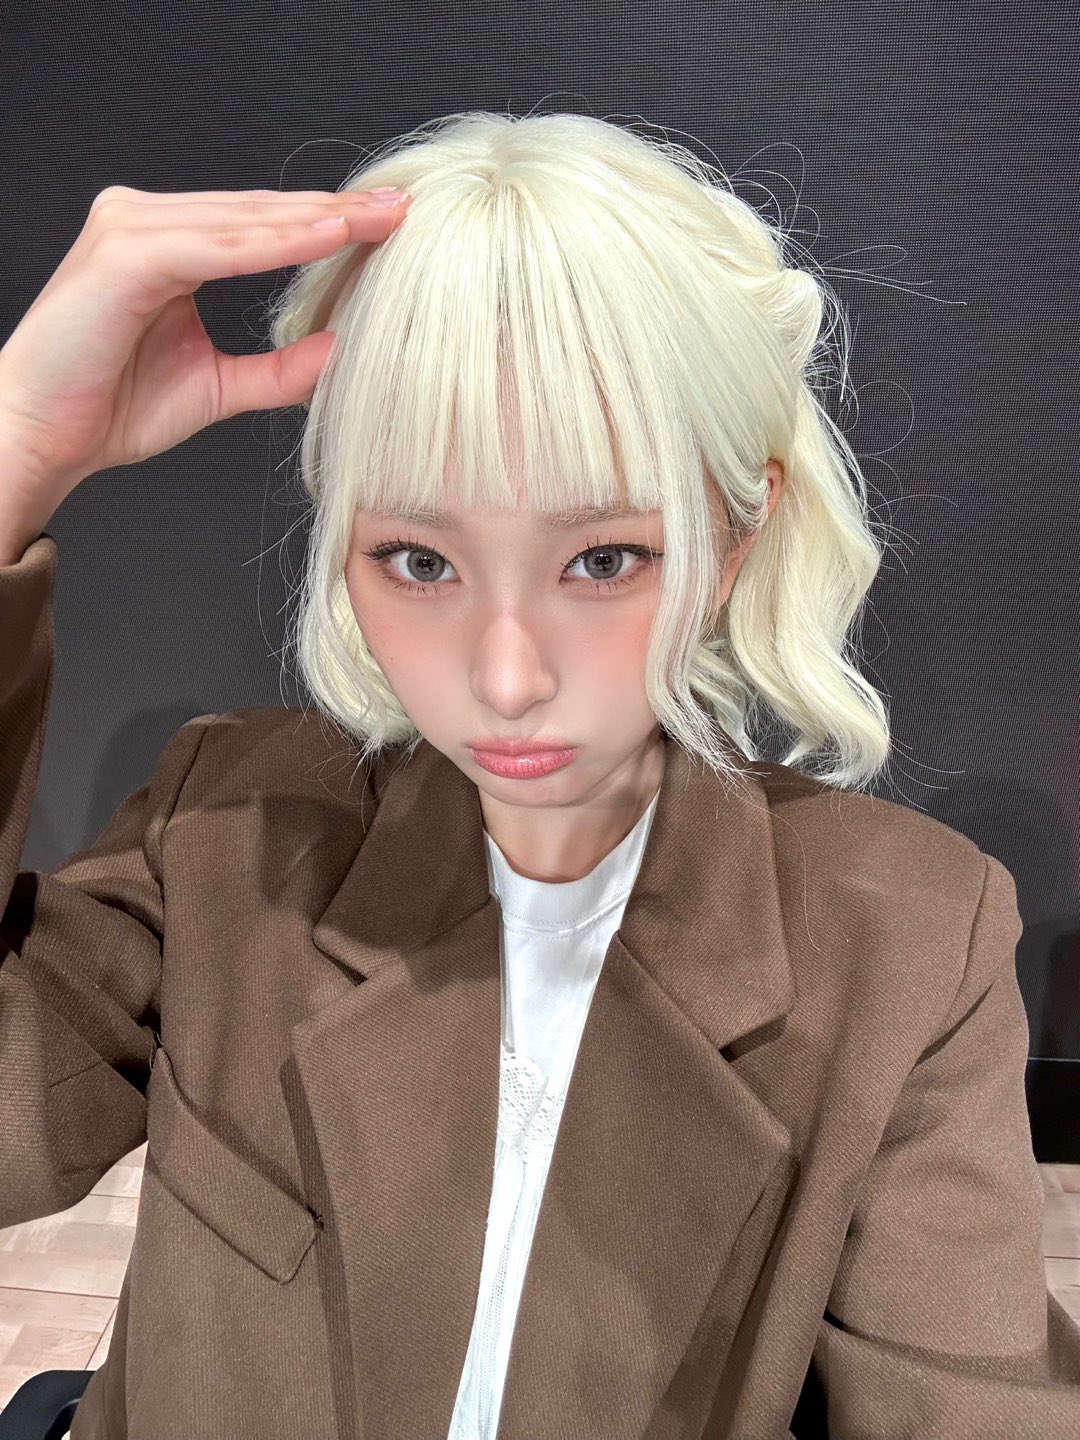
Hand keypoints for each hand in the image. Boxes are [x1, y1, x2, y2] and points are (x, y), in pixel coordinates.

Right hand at [0, 184, 409, 518]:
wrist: (45, 435)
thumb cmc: (110, 407)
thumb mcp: (218, 386)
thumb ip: (278, 371)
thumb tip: (339, 353)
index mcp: (167, 244)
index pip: (260, 225)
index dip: (325, 224)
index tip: (387, 225)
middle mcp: (146, 222)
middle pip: (258, 211)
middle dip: (333, 210)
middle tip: (401, 207)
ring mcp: (130, 230)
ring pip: (243, 221)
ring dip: (315, 219)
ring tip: (377, 218)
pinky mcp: (124, 254)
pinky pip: (215, 246)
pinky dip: (273, 243)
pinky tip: (325, 238)